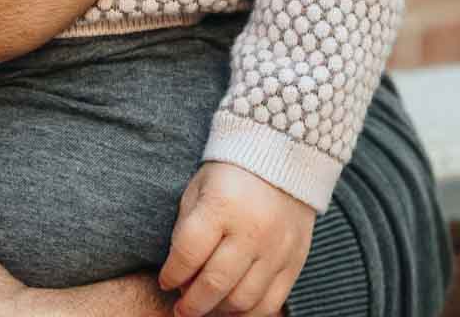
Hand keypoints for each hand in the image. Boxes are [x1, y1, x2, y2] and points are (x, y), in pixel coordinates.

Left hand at [159, 163, 314, 316]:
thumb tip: (180, 274)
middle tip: (179, 309)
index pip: (189, 253)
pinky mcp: (295, 263)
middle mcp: (251, 231)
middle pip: (215, 283)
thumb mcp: (199, 187)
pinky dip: (247, 314)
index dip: (172, 274)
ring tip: (203, 309)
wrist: (282, 157)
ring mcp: (276, 250)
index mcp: (221, 206)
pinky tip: (230, 310)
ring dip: (217, 312)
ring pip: (243, 301)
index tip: (164, 282)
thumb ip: (187, 228)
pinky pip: (271, 303)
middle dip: (191, 303)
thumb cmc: (230, 173)